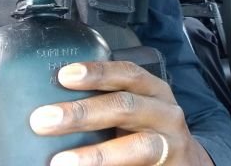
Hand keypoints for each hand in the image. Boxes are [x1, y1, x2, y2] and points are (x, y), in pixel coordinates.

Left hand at [29, 61, 213, 165]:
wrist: (187, 164)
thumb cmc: (148, 131)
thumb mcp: (136, 109)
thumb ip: (107, 103)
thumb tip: (52, 108)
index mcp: (154, 91)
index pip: (127, 74)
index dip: (97, 73)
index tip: (64, 76)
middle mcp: (166, 113)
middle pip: (126, 107)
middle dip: (83, 113)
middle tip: (43, 120)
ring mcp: (172, 144)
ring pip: (137, 146)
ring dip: (96, 155)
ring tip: (61, 162)